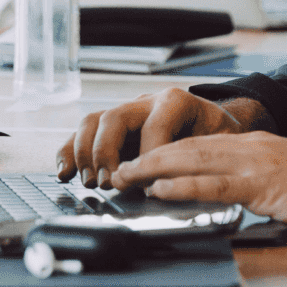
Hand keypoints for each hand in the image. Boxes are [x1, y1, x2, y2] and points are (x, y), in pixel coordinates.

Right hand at [56, 90, 269, 187]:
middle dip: (107, 152)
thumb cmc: (218, 133)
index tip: (149, 184)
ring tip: (89, 182)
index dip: (148, 156)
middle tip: (109, 183)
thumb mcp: (221, 141)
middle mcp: (147, 102)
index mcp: (176, 102)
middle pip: (114, 118)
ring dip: (84, 153)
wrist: (215, 121)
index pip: (154, 127)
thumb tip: (183, 183)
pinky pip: (84, 132)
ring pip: (93, 121)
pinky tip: (65, 172)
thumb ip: (203, 156)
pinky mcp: (113, 125)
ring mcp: (127, 112)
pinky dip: (69, 151)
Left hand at [112, 132, 286, 239]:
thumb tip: (231, 197)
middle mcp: (254, 147)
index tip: (142, 162)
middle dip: (151, 155)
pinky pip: (216, 184)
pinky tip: (161, 190)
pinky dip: (184, 185)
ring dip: (156, 167)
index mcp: (259, 145)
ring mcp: (258, 163)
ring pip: (196, 159)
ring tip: (126, 176)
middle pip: (191, 147)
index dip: (169, 151)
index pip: (204, 144)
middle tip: (120, 168)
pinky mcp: (265, 185)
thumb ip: (258, 183)